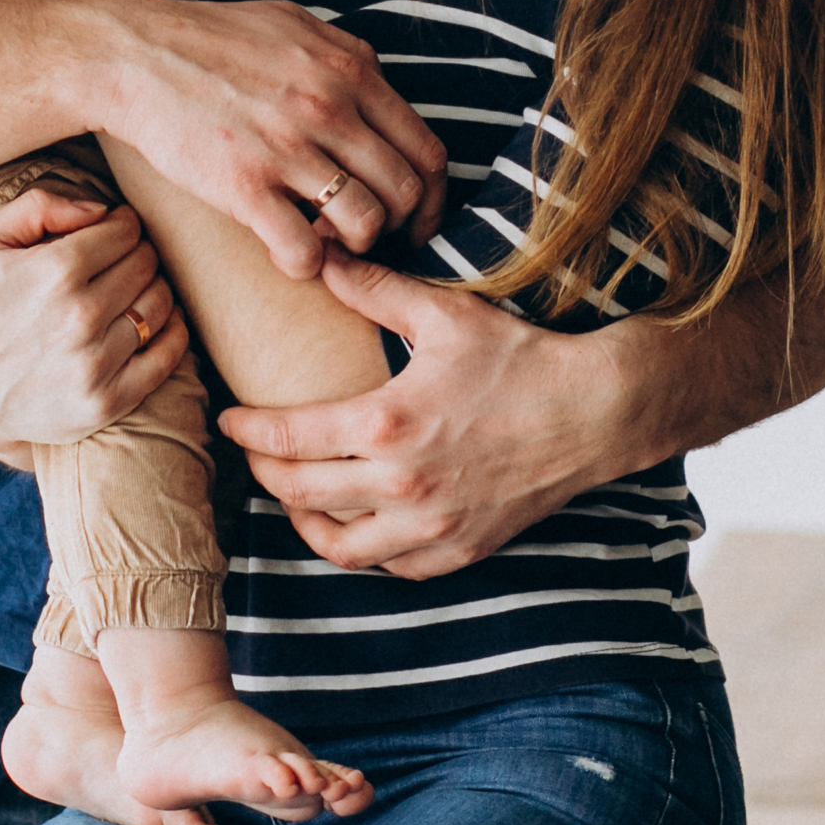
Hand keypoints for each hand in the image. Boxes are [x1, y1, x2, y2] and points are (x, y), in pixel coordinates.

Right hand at [0, 188, 186, 457]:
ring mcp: (96, 363)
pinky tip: (159, 320)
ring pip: (160, 304)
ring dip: (154, 288)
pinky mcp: (107, 401)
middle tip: (120, 259)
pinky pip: (167, 356)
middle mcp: (80, 316)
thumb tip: (102, 210)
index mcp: (54, 271)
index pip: (125, 230)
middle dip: (137, 253)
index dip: (121, 224)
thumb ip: (39, 207)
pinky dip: (173, 331)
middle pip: (145, 263)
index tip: (111, 231)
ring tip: (132, 288)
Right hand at [88, 0, 444, 275]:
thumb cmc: (208, 39)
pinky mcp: (244, 186)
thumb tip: (377, 84)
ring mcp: (288, 148)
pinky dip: (306, 265)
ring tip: (327, 241)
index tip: (417, 219)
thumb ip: (345, 54)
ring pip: (365, 224)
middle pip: (404, 192)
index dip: (431, 198)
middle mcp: (329, 106)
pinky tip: (288, 253)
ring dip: (354, 246)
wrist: (132, 54)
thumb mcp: (291, 23)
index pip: (426, 149)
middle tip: (373, 238)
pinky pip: (303, 249)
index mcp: (349, 68)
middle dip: (399, 227)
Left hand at [216, 249, 660, 578]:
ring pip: (338, 545)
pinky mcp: (461, 550)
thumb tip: (320, 258)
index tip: (229, 418)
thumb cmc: (521, 358)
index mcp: (387, 424)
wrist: (596, 413)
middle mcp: (402, 485)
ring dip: (304, 520)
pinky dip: (361, 548)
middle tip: (255, 451)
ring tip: (294, 492)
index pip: (287, 438)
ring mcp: (432, 526)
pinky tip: (354, 521)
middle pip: (299, 493)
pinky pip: (391, 566)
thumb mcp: (444, 314)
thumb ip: (374, 288)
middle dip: (265, 471)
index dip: (247, 430)